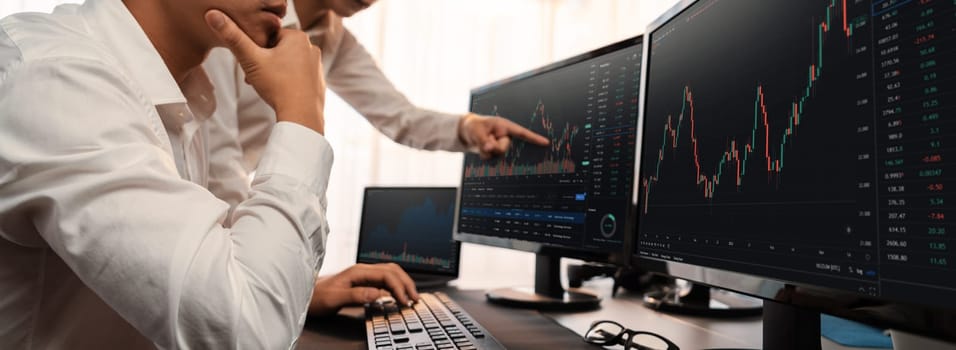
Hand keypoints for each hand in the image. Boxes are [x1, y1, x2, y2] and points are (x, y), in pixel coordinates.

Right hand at [204, 10, 324, 133]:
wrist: (301, 116)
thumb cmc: (278, 86)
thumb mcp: (250, 59)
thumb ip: (233, 37)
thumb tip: (212, 15)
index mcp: (298, 36)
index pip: (268, 37)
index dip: (255, 51)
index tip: (252, 65)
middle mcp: (311, 47)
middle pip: (277, 50)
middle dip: (264, 63)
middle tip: (257, 78)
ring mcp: (317, 64)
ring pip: (286, 64)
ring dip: (274, 73)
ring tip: (268, 86)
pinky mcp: (318, 80)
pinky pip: (297, 76)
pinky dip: (287, 82)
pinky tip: (281, 92)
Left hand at [308, 263, 419, 316]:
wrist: (306, 295)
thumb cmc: (317, 297)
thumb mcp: (334, 299)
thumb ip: (355, 295)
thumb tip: (377, 293)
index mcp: (358, 272)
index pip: (386, 275)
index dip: (399, 287)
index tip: (404, 301)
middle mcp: (362, 271)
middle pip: (393, 271)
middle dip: (406, 283)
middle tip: (415, 298)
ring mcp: (363, 275)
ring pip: (391, 273)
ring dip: (403, 283)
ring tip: (411, 296)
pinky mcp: (363, 282)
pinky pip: (385, 280)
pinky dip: (396, 287)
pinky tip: (398, 295)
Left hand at [459, 113, 548, 158]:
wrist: (467, 132)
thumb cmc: (474, 127)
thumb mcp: (477, 131)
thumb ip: (484, 141)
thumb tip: (490, 150)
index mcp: (505, 126)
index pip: (522, 133)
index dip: (534, 138)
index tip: (546, 143)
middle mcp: (506, 136)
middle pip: (503, 148)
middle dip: (492, 147)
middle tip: (484, 140)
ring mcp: (501, 145)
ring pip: (496, 155)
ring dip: (486, 151)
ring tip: (481, 142)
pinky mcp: (496, 153)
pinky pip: (491, 159)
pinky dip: (484, 155)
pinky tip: (481, 148)